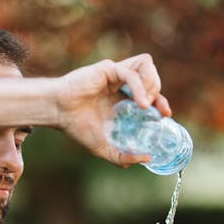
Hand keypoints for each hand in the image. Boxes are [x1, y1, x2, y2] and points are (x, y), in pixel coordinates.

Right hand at [56, 54, 171, 166]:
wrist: (58, 114)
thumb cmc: (76, 127)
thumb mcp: (104, 148)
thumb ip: (123, 156)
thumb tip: (147, 158)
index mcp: (122, 98)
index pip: (150, 93)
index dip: (161, 102)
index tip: (165, 115)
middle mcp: (121, 84)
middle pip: (152, 77)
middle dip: (160, 94)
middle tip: (159, 112)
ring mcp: (115, 74)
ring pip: (146, 64)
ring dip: (152, 84)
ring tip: (146, 105)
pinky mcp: (108, 69)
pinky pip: (131, 72)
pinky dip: (139, 86)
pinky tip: (139, 103)